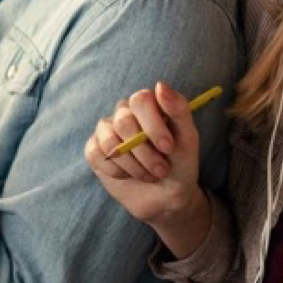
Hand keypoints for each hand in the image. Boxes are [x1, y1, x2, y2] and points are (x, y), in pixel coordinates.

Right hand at [85, 82, 209, 254]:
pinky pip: (96, 155)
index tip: (168, 148)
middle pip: (124, 122)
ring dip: (134, 166)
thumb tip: (160, 85)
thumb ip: (178, 110)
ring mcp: (107, 130)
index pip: (141, 100)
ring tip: (149, 175)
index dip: (153, 125)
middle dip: (145, 152)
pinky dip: (117, 171)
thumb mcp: (188, 138)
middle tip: (161, 170)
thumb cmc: (180, 164)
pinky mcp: (94, 149)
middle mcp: (124, 112)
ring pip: (110, 142)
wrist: (167, 197)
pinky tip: (128, 175)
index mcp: (148, 104)